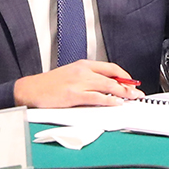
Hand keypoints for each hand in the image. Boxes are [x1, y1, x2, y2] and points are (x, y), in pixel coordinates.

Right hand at [12, 60, 140, 108]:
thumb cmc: (49, 85)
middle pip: (112, 76)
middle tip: (137, 93)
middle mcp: (82, 71)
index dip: (123, 75)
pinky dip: (109, 100)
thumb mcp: (71, 75)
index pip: (109, 67)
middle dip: (127, 85)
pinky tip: (116, 103)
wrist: (31, 89)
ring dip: (122, 93)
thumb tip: (105, 88)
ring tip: (132, 99)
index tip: (131, 82)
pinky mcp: (73, 95)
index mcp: (82, 65)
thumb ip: (87, 79)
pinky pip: (96, 97)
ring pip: (107, 86)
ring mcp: (78, 82)